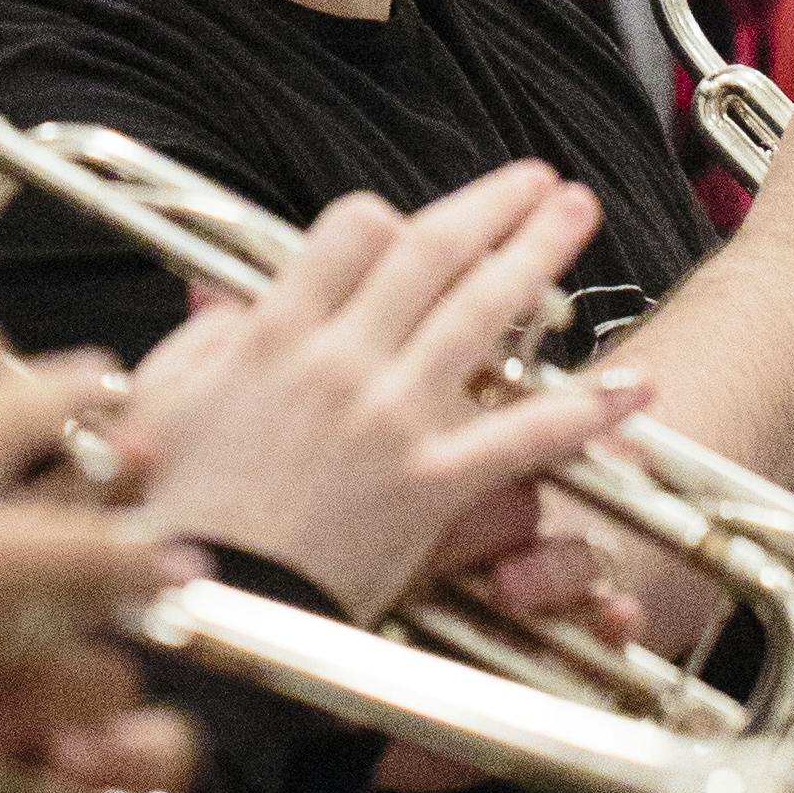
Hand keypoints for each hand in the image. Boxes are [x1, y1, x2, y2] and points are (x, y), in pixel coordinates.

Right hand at [104, 162, 630, 620]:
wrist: (209, 612)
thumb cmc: (171, 514)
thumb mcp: (160, 407)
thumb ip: (199, 340)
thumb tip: (223, 297)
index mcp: (275, 335)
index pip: (351, 232)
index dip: (389, 217)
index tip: (410, 224)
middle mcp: (342, 362)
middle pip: (433, 253)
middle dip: (493, 204)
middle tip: (539, 179)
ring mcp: (394, 421)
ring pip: (483, 314)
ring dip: (540, 253)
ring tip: (579, 213)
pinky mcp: (432, 488)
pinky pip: (522, 436)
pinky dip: (584, 410)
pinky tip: (633, 386)